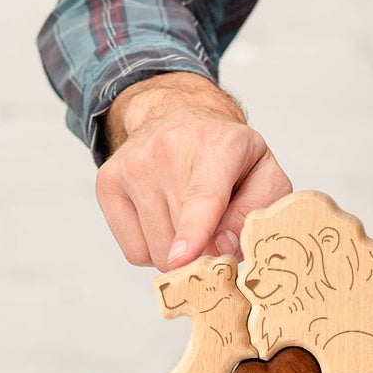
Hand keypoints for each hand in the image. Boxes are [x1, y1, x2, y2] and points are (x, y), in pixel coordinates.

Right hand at [95, 72, 291, 268]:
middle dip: (203, 251)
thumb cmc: (229, 154)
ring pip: (155, 250)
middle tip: (216, 228)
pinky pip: (134, 251)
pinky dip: (154, 249)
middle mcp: (169, 149)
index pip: (203, 195)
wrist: (180, 115)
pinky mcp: (107, 182)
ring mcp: (133, 165)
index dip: (194, 230)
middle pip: (179, 237)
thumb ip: (255, 212)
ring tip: (190, 216)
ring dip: (178, 251)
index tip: (185, 257)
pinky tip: (165, 218)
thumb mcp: (265, 175)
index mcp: (219, 145)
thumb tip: (224, 247)